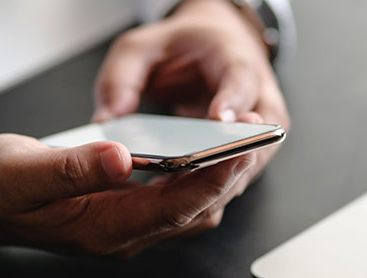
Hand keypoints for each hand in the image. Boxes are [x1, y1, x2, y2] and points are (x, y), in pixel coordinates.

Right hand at [0, 134, 255, 257]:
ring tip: (238, 140)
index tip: (237, 152)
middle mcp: (123, 235)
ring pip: (191, 209)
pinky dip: (197, 178)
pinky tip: (203, 152)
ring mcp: (128, 227)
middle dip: (226, 177)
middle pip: (193, 211)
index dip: (210, 182)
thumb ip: (70, 167)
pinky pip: (176, 201)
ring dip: (217, 179)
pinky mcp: (129, 213)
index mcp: (102, 230)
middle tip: (253, 138)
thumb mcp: (23, 171)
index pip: (173, 210)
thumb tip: (118, 156)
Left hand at [92, 0, 289, 219]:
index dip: (231, 101)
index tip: (218, 119)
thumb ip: (121, 78)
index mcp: (235, 60)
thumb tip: (108, 121)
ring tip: (172, 198)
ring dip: (213, 186)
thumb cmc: (183, 48)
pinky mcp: (249, 157)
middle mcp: (259, 99)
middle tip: (187, 179)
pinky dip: (206, 194)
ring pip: (247, 167)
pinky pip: (233, 180)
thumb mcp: (142, 47)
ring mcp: (259, 133)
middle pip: (255, 136)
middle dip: (224, 162)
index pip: (241, 80)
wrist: (213, 52)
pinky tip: (170, 203)